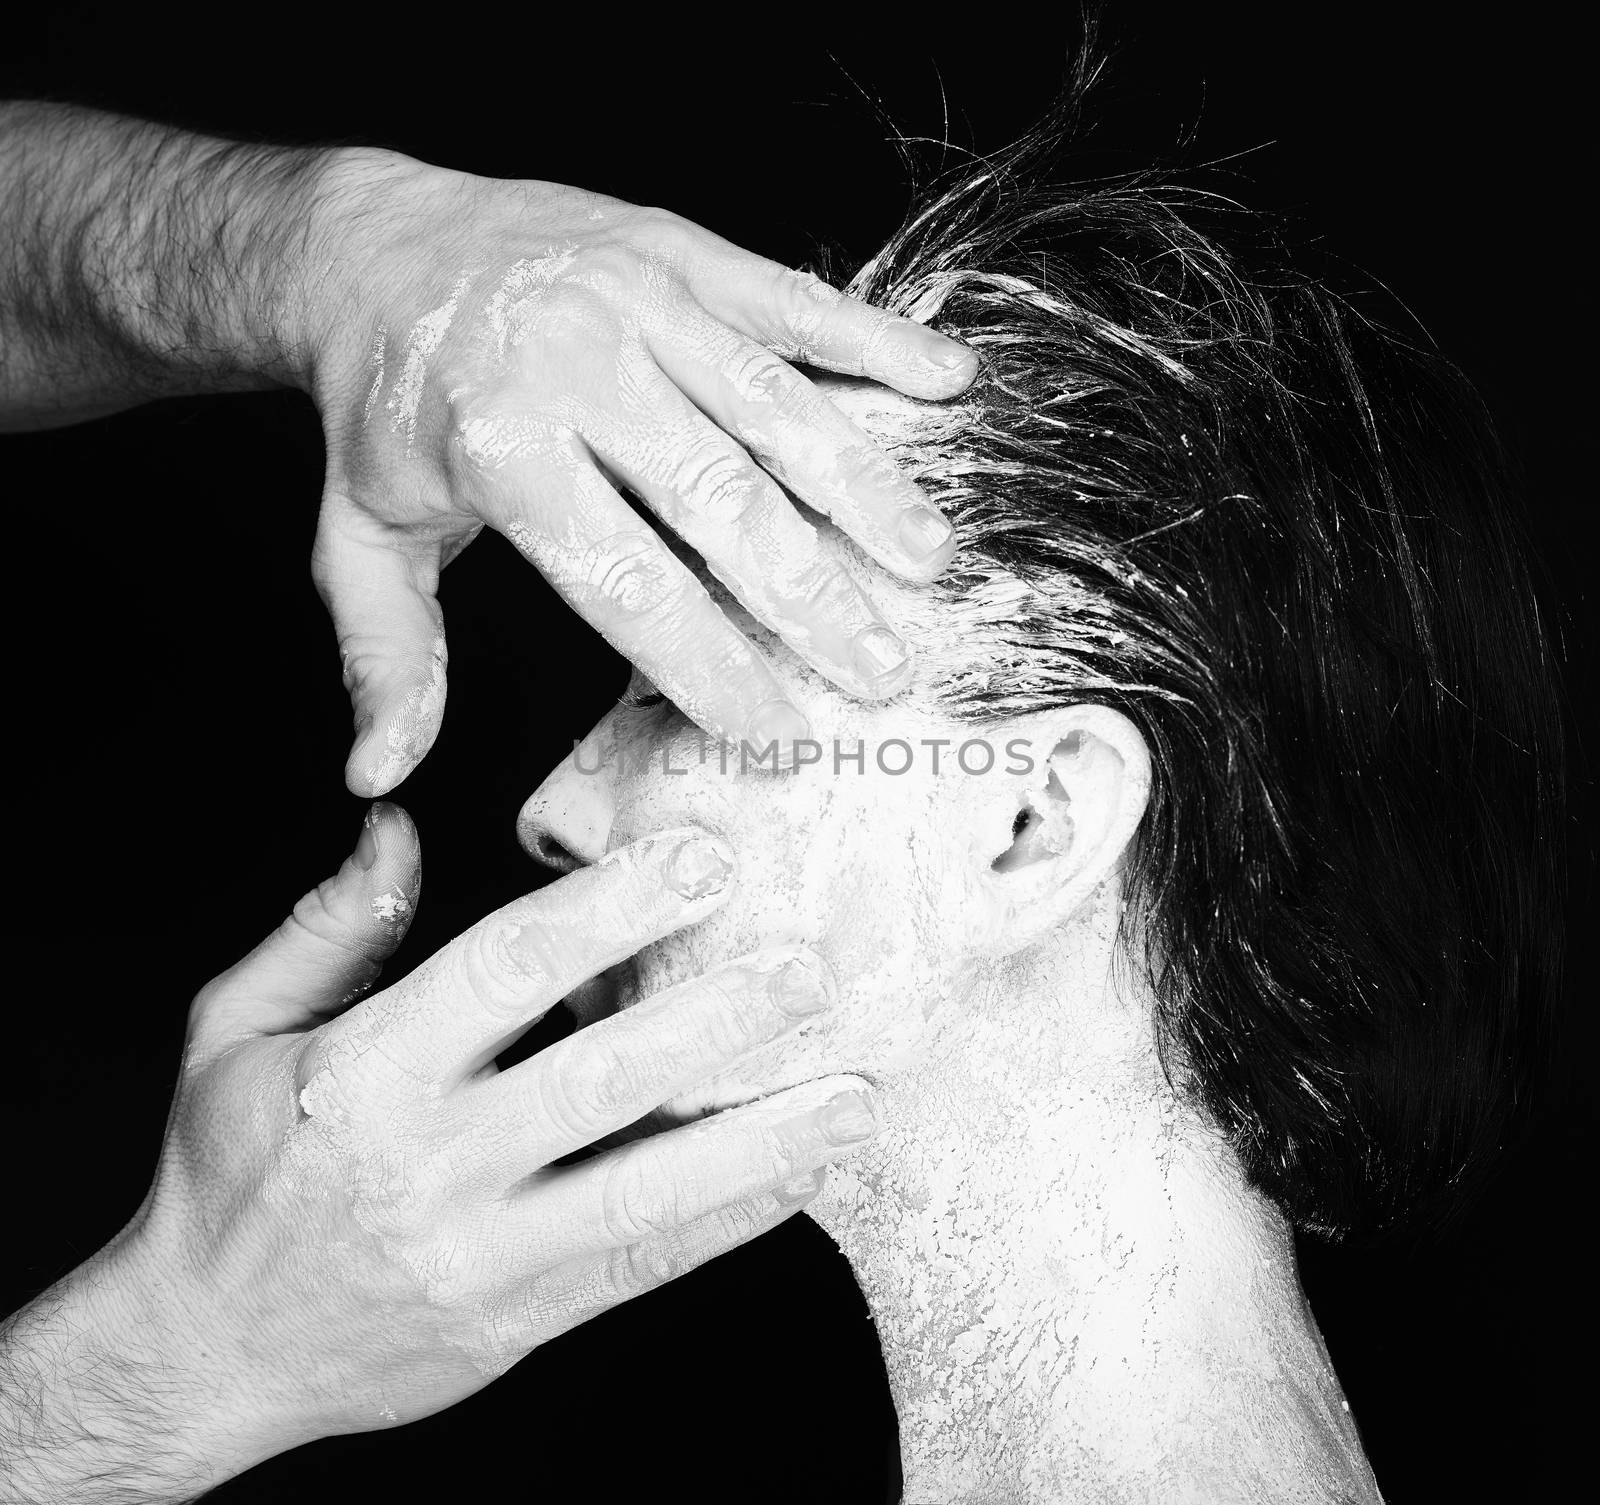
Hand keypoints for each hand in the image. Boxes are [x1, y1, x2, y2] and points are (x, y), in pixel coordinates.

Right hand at [96, 807, 872, 1476]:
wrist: (203, 1355)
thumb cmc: (227, 1178)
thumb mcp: (236, 1033)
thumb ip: (329, 929)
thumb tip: (396, 828)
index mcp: (364, 1073)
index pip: (505, 971)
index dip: (612, 909)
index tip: (701, 860)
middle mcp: (429, 1164)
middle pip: (596, 1079)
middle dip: (713, 1019)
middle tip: (806, 965)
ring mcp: (479, 1253)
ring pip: (642, 1191)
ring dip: (759, 1140)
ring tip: (856, 1097)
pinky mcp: (518, 1318)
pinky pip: (642, 1268)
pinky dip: (732, 1220)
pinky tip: (802, 1175)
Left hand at [301, 152, 977, 792]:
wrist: (374, 242)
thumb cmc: (382, 408)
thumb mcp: (357, 540)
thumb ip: (389, 658)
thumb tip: (379, 774)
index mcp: (500, 449)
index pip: (627, 580)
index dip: (709, 663)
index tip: (775, 730)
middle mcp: (578, 367)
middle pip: (722, 500)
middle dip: (813, 598)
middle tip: (885, 672)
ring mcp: (637, 297)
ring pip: (772, 404)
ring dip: (861, 485)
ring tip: (928, 560)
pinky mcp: (680, 249)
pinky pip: (789, 298)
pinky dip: (874, 338)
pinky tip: (946, 380)